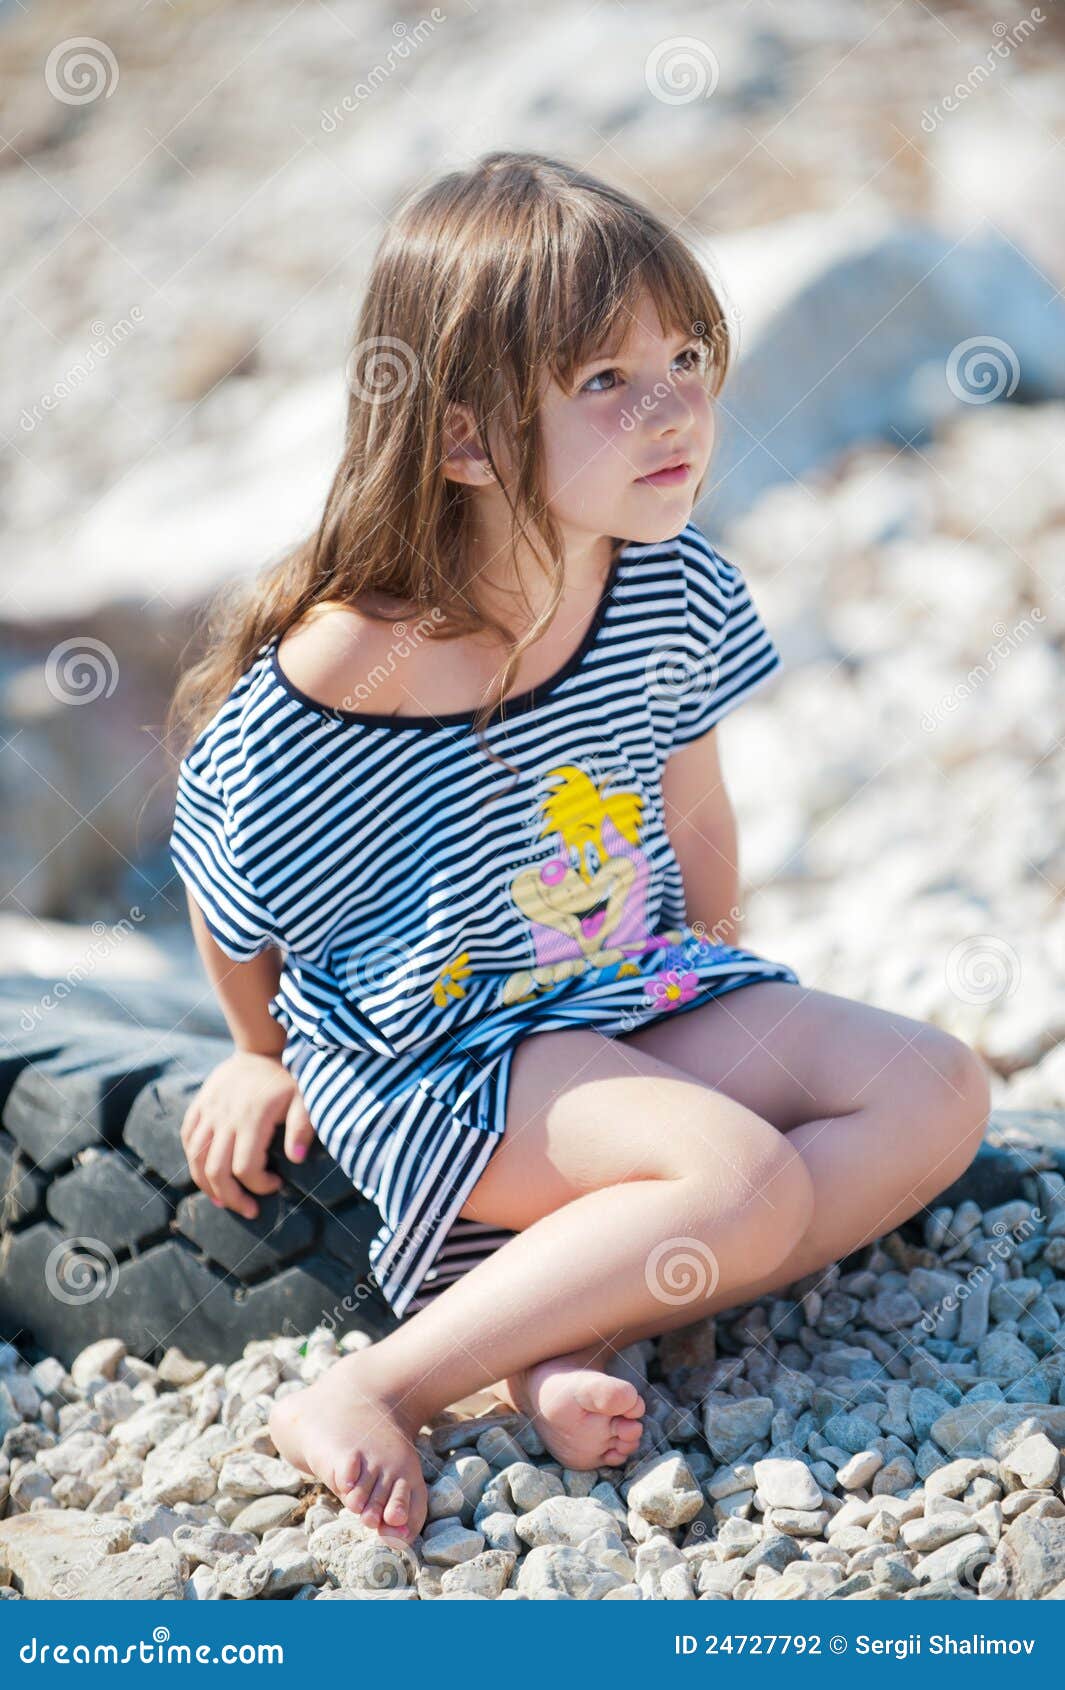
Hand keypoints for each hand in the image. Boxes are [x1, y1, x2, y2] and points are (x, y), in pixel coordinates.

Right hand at [180, 1051, 314, 1219]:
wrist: (260, 1049)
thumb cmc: (287, 1079)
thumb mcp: (305, 1098)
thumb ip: (303, 1127)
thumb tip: (295, 1159)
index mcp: (252, 1118)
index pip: (246, 1168)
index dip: (260, 1185)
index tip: (277, 1184)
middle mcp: (225, 1117)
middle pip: (216, 1170)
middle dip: (232, 1197)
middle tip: (249, 1209)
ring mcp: (208, 1111)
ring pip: (195, 1158)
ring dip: (207, 1185)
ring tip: (224, 1200)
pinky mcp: (199, 1106)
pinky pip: (187, 1138)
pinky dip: (193, 1160)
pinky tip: (207, 1173)